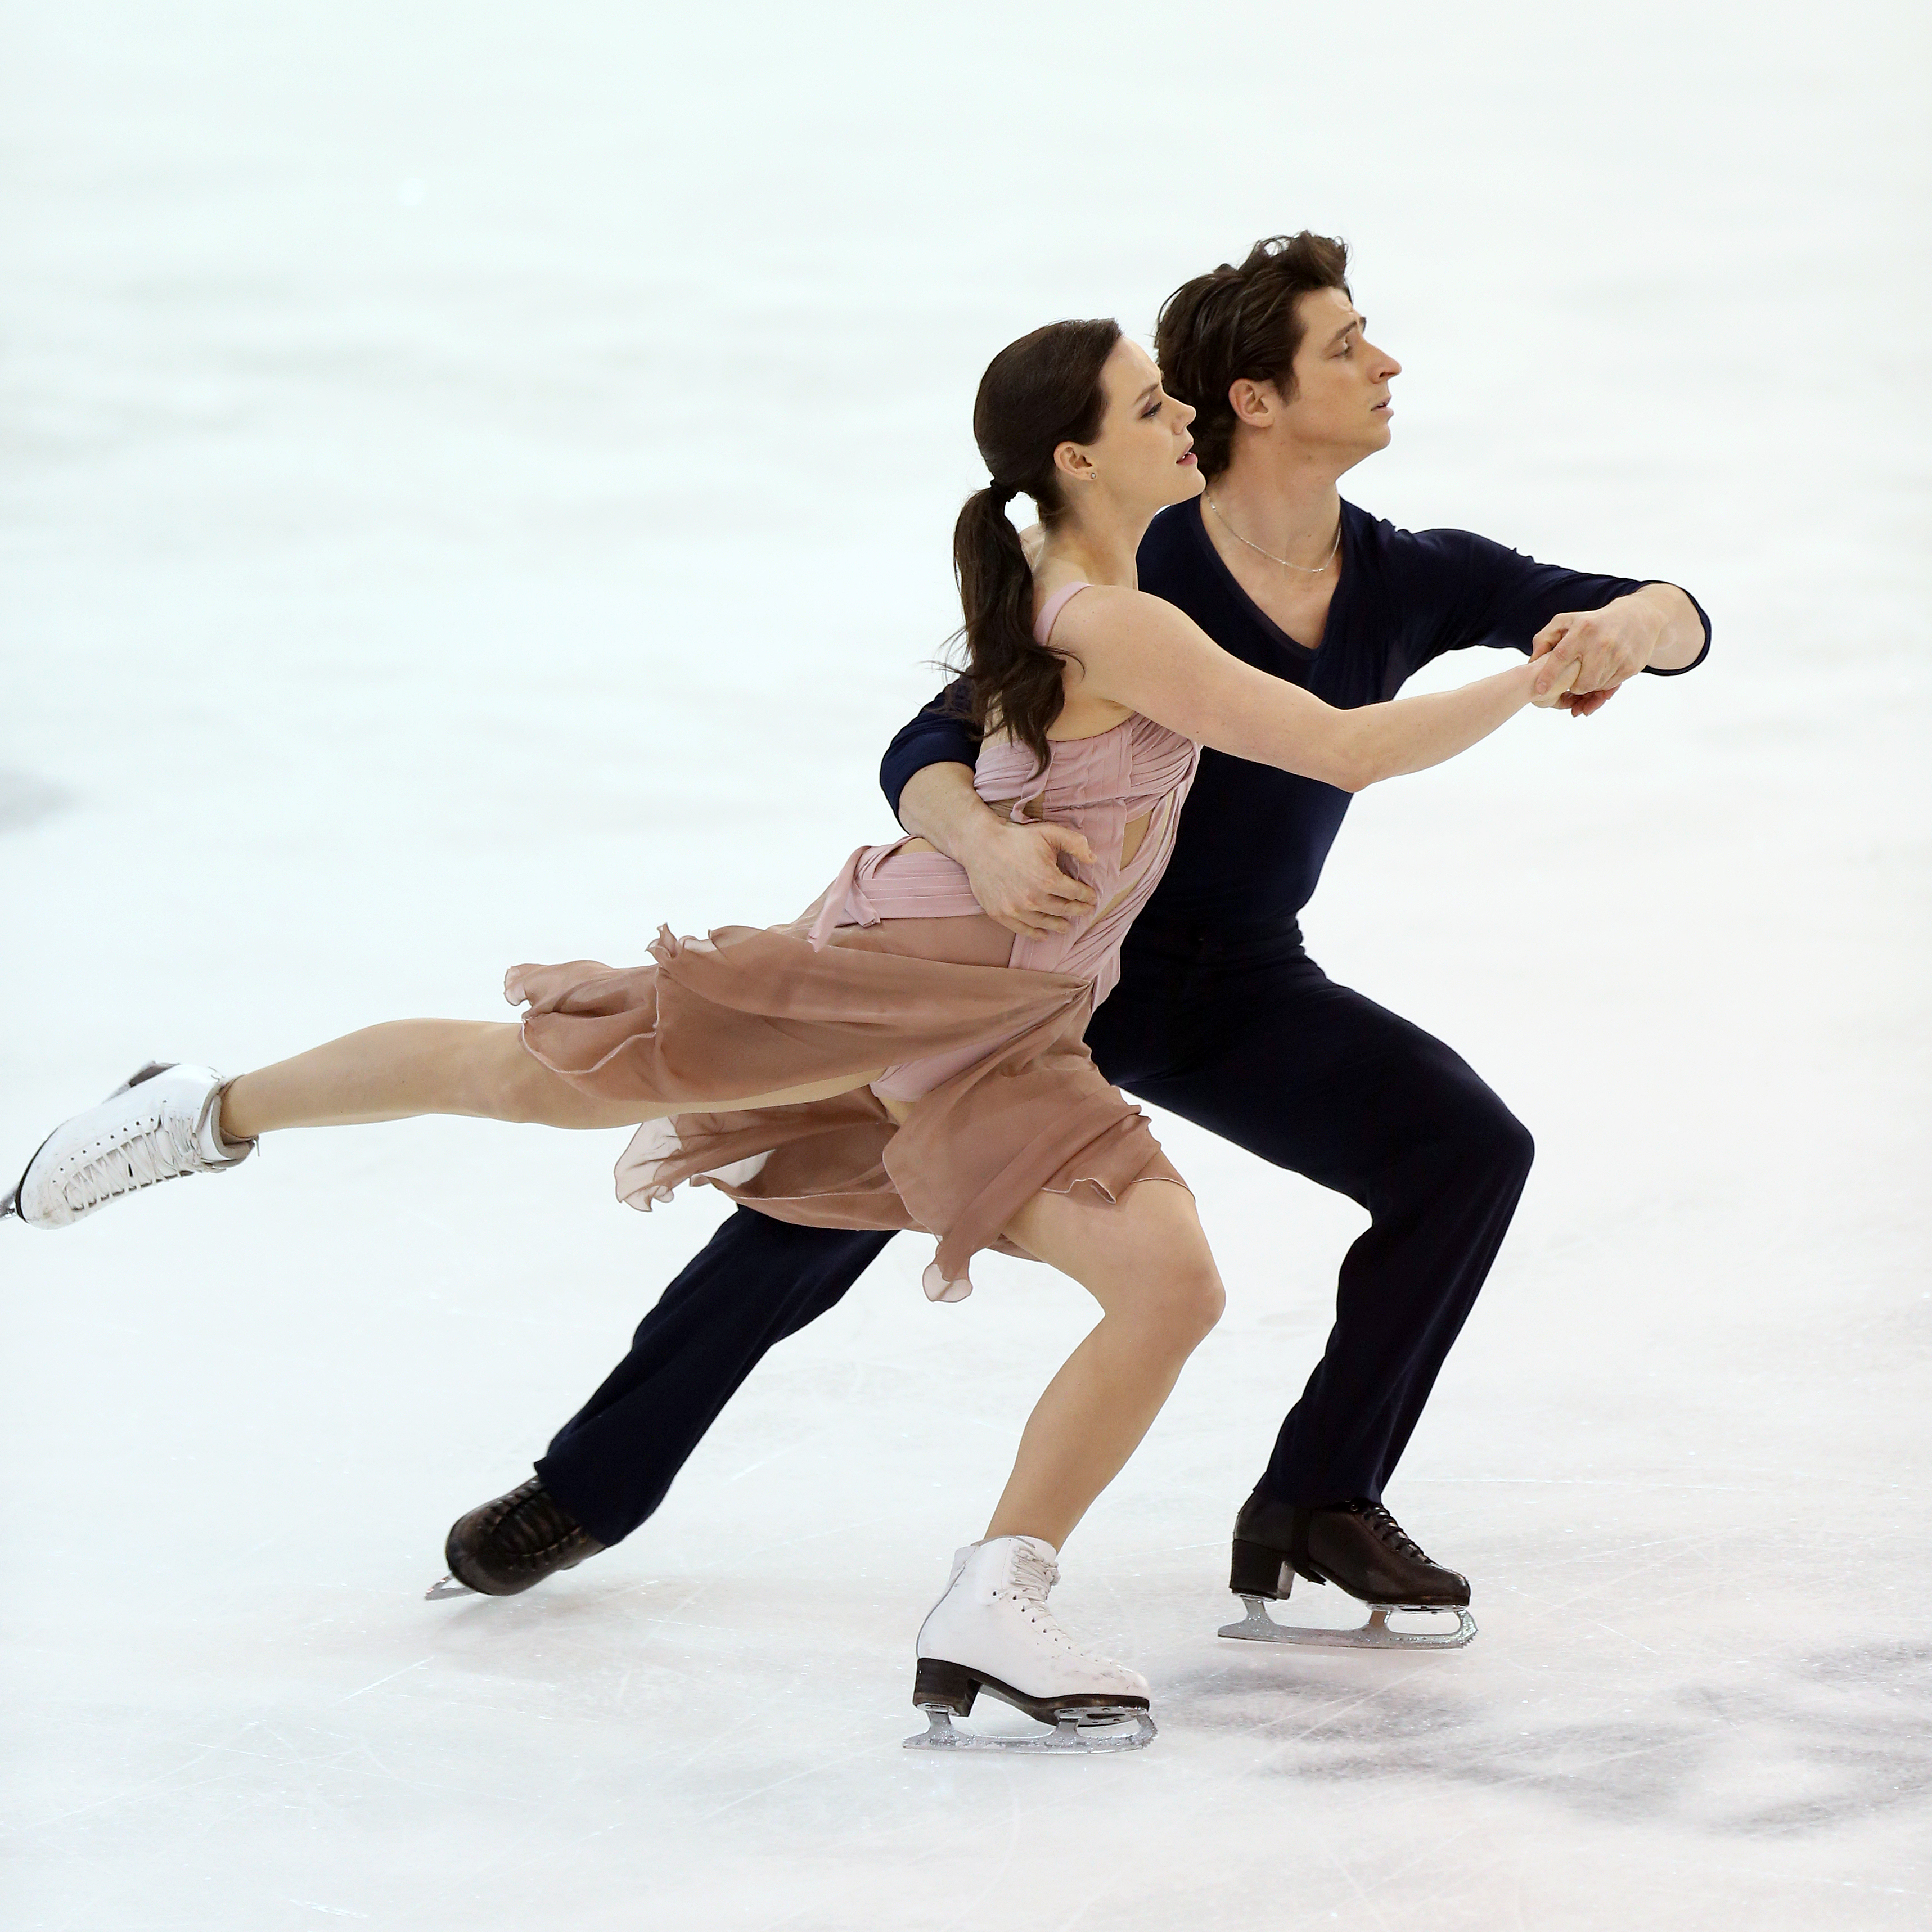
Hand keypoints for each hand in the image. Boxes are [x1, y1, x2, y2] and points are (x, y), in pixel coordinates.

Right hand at [958, 816, 1097, 936]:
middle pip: (1063, 910)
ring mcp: (1016, 908)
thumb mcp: (1049, 832)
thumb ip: (1075, 844)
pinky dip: (1036, 934)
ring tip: (1066, 926)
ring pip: (1045, 923)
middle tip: (1084, 911)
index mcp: (1048, 879)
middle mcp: (1033, 898)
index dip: (1086, 896)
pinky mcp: (1000, 913)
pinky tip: (1044, 934)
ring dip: (1059, 925)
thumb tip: (1093, 859)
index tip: (1091, 897)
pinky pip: (1023, 929)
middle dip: (1077, 910)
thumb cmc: (1015, 838)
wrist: (979, 844)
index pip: (1075, 893)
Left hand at [1529, 593, 1666, 713]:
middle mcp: (1602, 643)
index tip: (1540, 689)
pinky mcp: (1631, 666)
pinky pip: (1610, 686)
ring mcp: (1619, 655)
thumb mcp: (1567, 621)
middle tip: (1572, 682)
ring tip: (1588, 673)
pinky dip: (1603, 683)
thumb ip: (1545, 638)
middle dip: (1573, 687)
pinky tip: (1603, 671)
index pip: (1561, 657)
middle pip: (1581, 683)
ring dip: (1588, 685)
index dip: (1549, 675)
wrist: (1639, 617)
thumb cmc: (1594, 622)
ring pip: (1595, 686)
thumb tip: (1532, 661)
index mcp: (1583, 629)